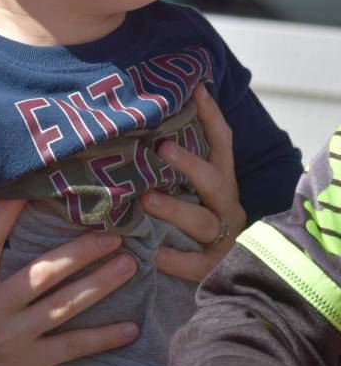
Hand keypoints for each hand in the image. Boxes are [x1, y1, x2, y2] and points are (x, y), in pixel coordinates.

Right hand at [0, 199, 138, 365]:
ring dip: (101, 283)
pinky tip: (130, 328)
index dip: (10, 208)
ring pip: (65, 304)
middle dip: (81, 250)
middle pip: (43, 271)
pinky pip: (72, 347)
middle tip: (113, 232)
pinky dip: (103, 337)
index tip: (35, 186)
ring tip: (128, 264)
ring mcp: (14, 336)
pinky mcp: (29, 363)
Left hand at [142, 83, 245, 281]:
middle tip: (161, 148)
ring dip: (174, 209)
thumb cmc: (191, 224)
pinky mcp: (213, 268)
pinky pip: (196, 264)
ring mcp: (223, 238)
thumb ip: (168, 166)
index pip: (221, 143)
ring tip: (146, 199)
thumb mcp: (188, 191)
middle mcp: (226, 206)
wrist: (233, 277)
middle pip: (213, 181)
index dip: (211, 115)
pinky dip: (175, 259)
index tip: (195, 88)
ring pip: (202, 221)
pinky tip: (154, 252)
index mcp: (221, 183)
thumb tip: (133, 128)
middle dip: (189, 164)